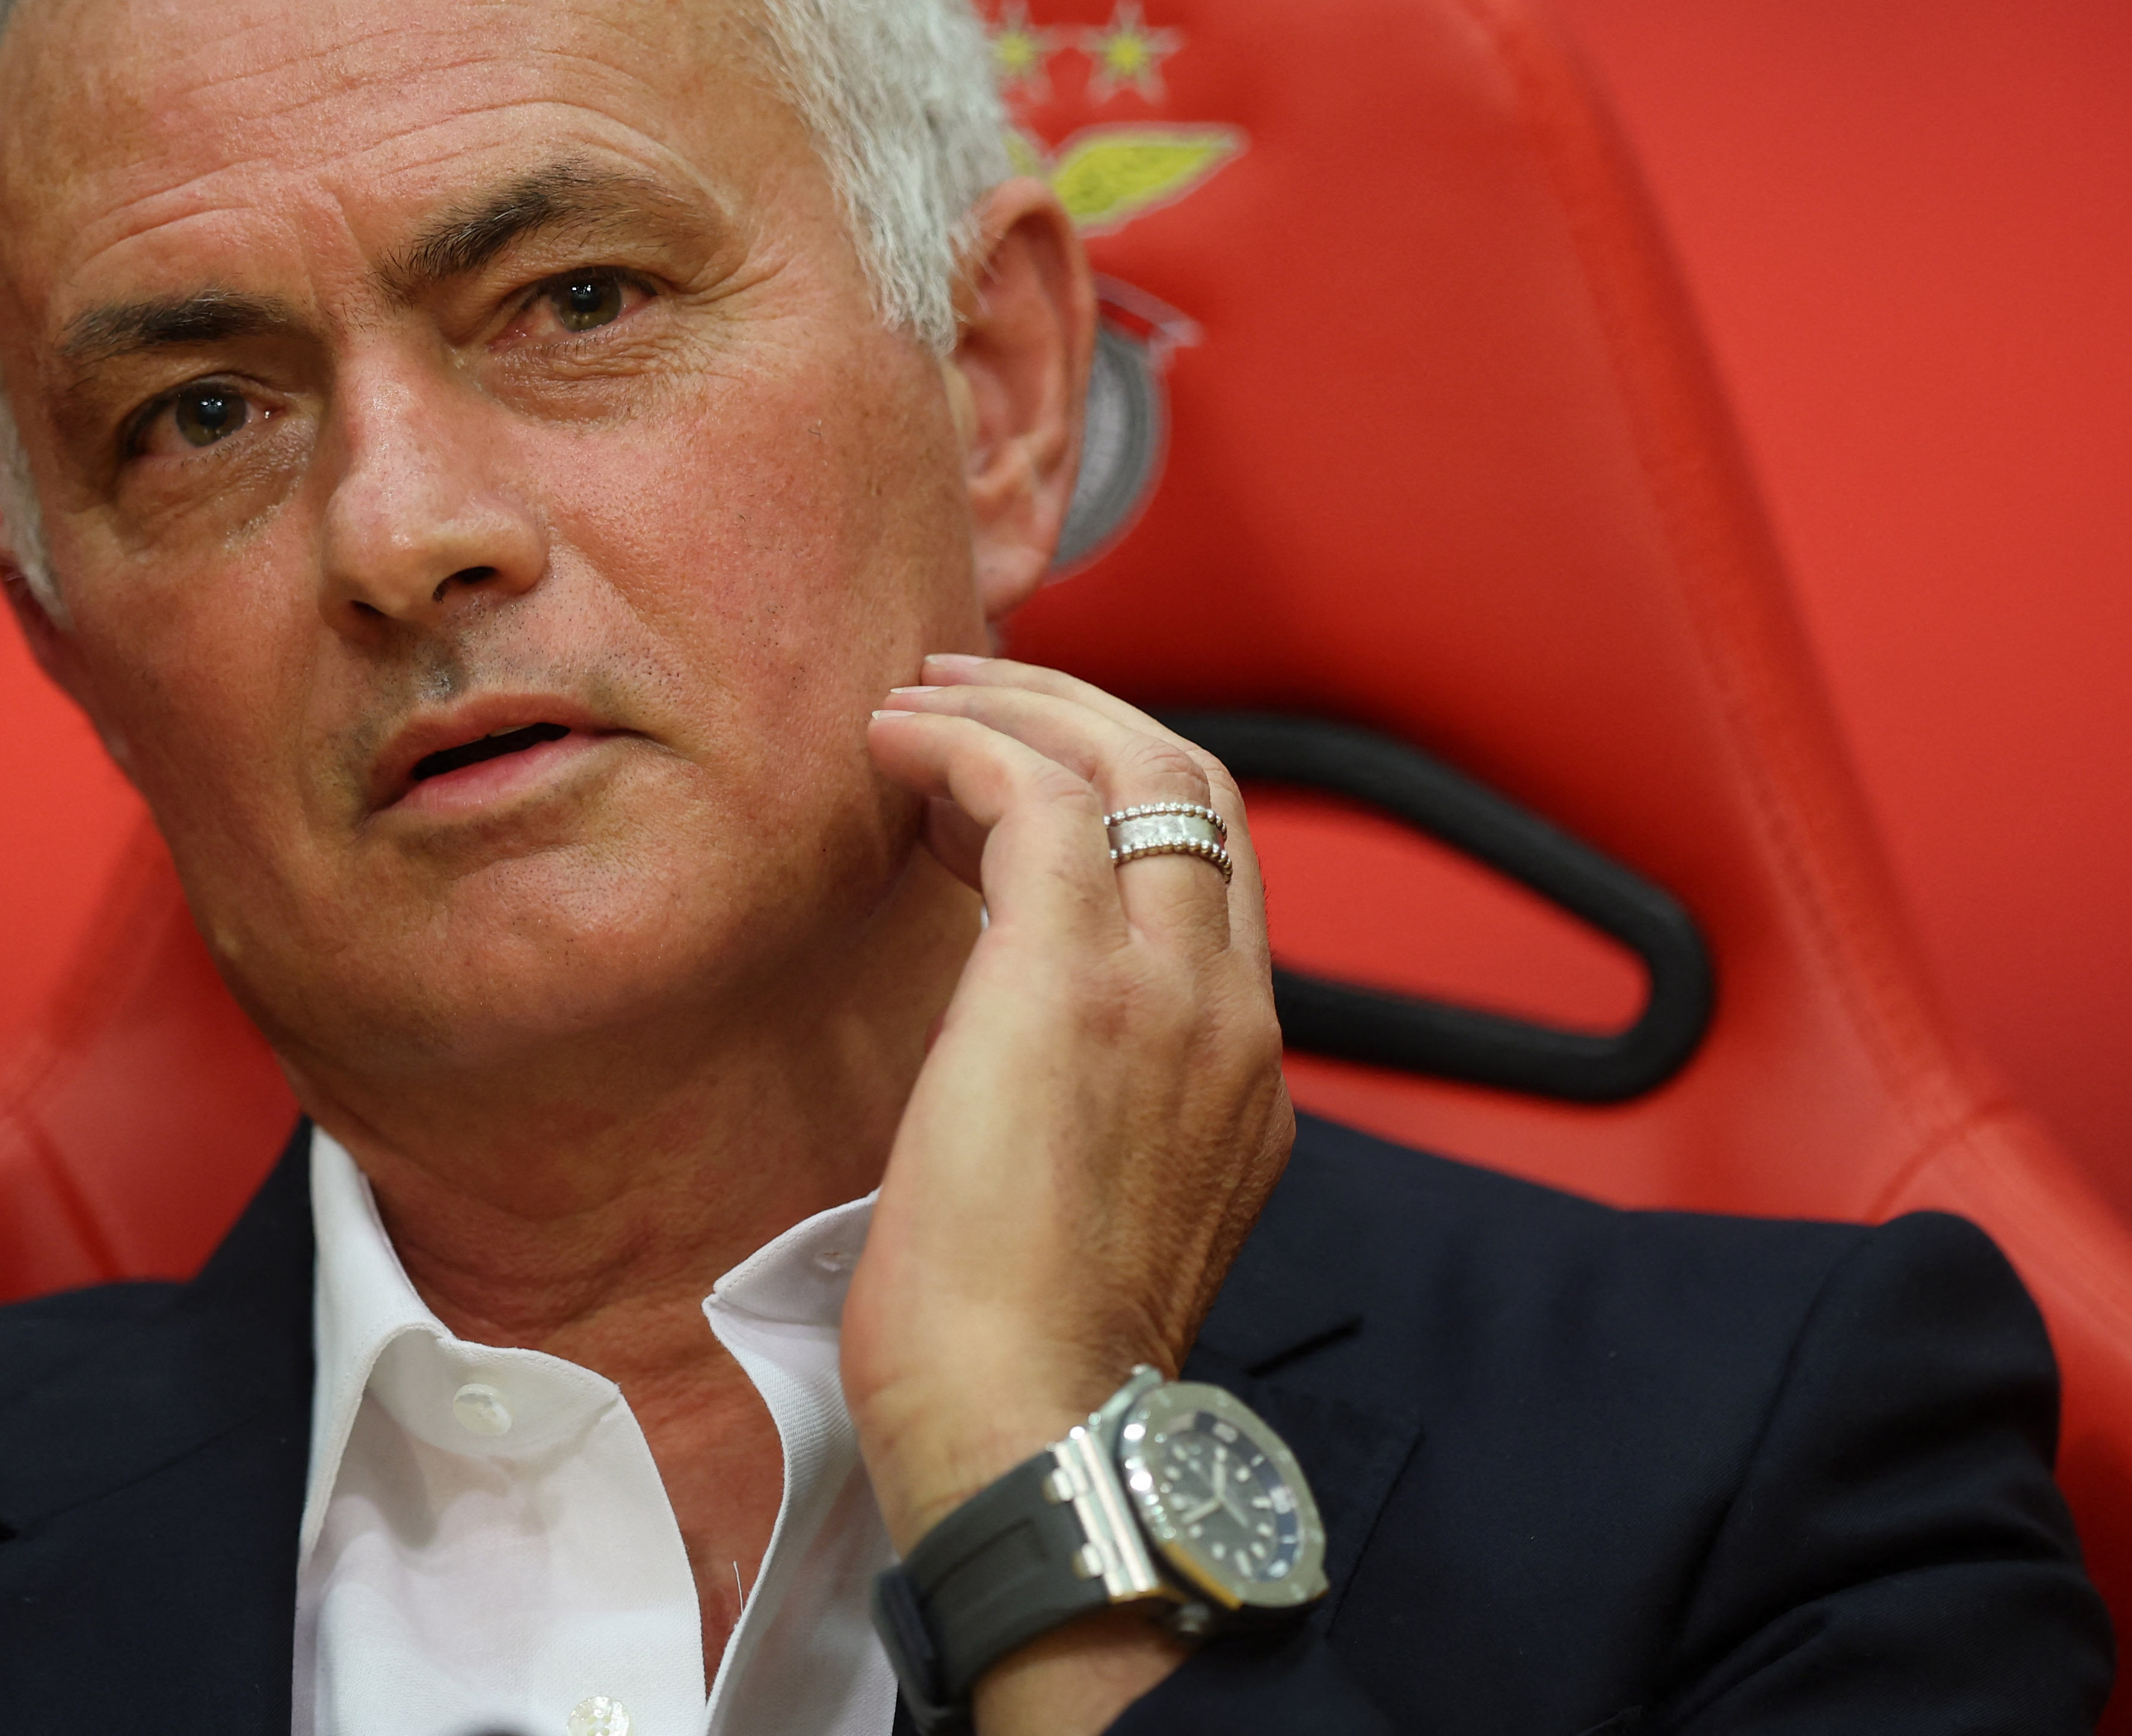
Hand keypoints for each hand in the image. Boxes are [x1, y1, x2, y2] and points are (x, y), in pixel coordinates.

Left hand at [848, 653, 1295, 1730]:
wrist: (1032, 1436)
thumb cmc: (1018, 1361)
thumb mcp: (1090, 1213)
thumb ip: (1088, 1115)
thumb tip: (1003, 1066)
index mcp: (1240, 1070)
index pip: (1208, 867)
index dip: (1108, 793)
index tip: (998, 784)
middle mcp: (1228, 1012)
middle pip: (1191, 785)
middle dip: (1080, 714)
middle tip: (968, 694)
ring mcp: (1165, 991)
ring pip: (1131, 764)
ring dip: (1018, 710)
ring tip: (918, 701)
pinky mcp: (1068, 982)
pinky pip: (1034, 796)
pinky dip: (964, 745)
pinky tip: (892, 746)